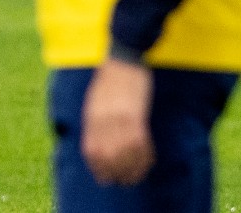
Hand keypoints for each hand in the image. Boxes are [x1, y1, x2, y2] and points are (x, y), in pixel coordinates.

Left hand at [81, 58, 154, 185]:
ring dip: (133, 169)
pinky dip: (145, 155)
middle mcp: (104, 121)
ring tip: (137, 176)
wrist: (124, 59)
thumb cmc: (110, 79)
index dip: (98, 169)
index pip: (92, 152)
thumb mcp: (95, 100)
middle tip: (124, 181)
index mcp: (92, 117)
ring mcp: (120, 118)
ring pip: (126, 154)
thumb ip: (95, 122)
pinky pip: (141, 143)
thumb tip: (97, 144)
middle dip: (116, 174)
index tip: (106, 178)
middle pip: (108, 157)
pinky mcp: (136, 114)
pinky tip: (149, 160)